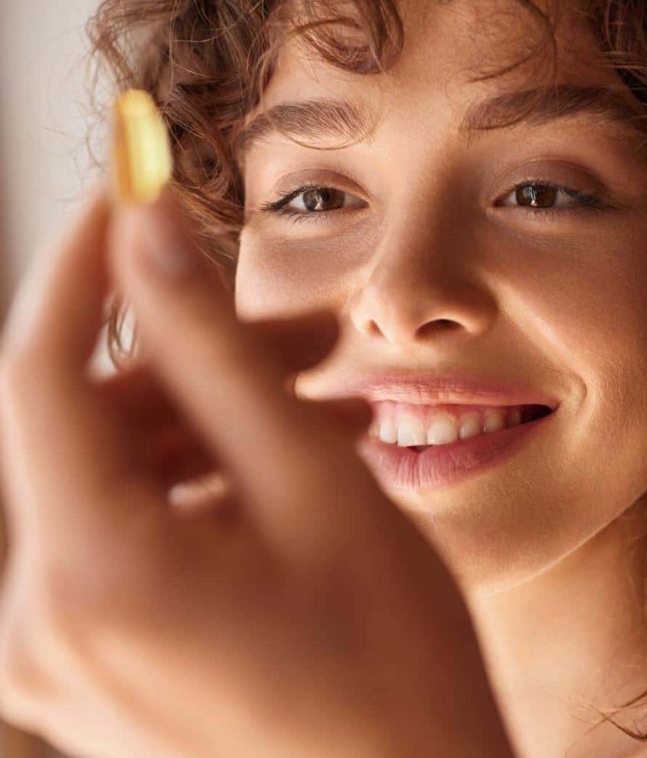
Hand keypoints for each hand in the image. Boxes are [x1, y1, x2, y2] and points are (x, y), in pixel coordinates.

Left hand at [0, 184, 514, 757]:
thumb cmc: (392, 668)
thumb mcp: (314, 484)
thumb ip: (216, 350)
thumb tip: (149, 233)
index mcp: (88, 576)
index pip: (39, 370)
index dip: (88, 266)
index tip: (135, 193)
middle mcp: (44, 624)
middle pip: (93, 429)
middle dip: (199, 361)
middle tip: (314, 337)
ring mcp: (66, 657)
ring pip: (120, 480)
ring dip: (219, 426)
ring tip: (334, 408)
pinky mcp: (102, 670)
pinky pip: (133, 538)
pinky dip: (206, 489)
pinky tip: (298, 473)